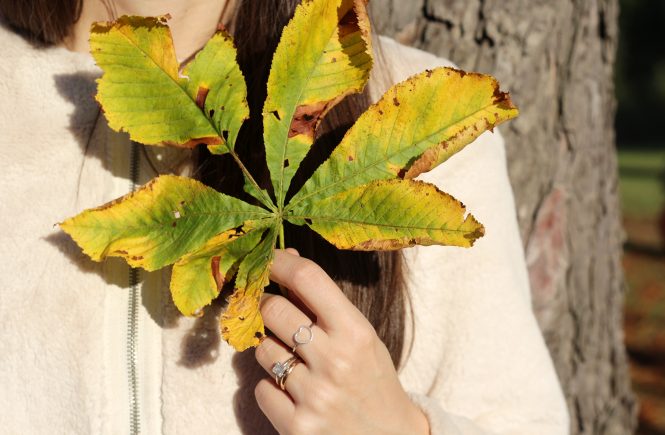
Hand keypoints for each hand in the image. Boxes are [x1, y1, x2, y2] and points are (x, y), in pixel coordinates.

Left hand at [254, 249, 429, 434]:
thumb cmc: (372, 380)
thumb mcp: (361, 337)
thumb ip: (326, 303)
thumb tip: (287, 258)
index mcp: (356, 332)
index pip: (309, 279)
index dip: (280, 262)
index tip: (266, 260)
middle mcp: (335, 361)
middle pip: (273, 310)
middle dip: (267, 306)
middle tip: (273, 312)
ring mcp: (315, 396)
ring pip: (262, 350)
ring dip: (270, 350)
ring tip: (294, 361)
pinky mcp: (297, 427)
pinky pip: (260, 390)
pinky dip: (272, 389)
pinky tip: (294, 393)